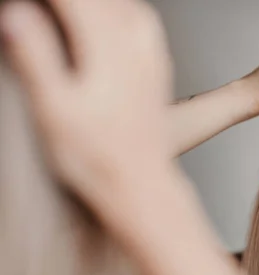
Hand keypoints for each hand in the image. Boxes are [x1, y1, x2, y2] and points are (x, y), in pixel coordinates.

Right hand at [0, 0, 173, 211]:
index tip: (22, 1)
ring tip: (74, 5)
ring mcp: (150, 61)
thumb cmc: (99, 159)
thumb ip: (35, 57)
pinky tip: (116, 13)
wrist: (141, 186)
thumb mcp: (54, 110)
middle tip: (42, 5)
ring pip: (127, 5)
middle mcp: (135, 49)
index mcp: (107, 51)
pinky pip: (145, 23)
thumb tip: (16, 14)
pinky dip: (124, 7)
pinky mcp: (156, 74)